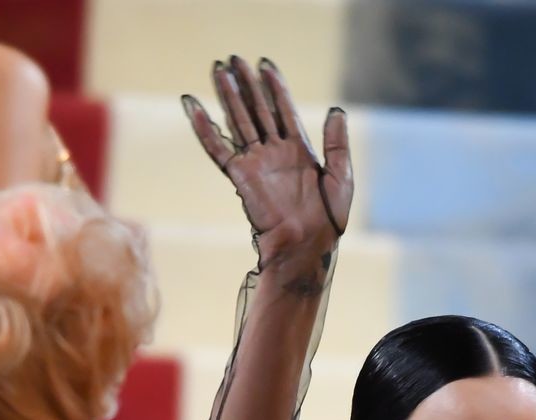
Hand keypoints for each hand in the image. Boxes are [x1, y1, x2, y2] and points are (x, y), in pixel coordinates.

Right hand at [183, 56, 351, 292]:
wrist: (307, 245)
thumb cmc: (328, 219)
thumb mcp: (341, 177)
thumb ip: (337, 144)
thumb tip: (336, 111)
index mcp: (299, 151)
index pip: (283, 111)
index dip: (275, 88)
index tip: (265, 64)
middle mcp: (274, 153)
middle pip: (257, 110)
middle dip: (246, 84)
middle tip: (234, 59)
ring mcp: (256, 163)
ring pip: (238, 121)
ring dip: (228, 96)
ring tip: (217, 70)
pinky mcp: (240, 176)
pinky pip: (219, 149)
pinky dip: (205, 129)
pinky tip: (194, 107)